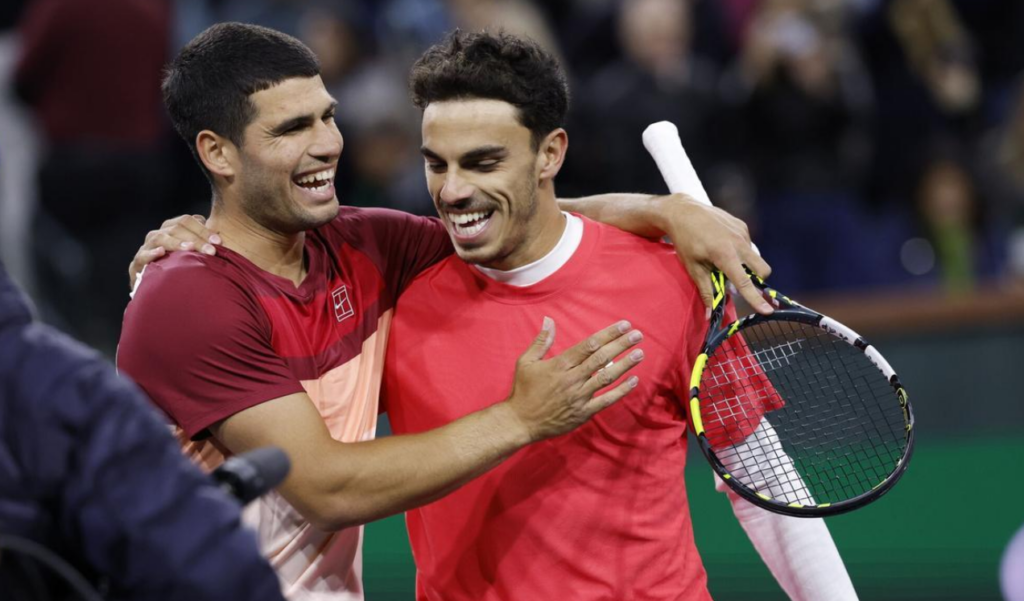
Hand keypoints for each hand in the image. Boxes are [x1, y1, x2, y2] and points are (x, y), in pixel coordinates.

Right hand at [128, 215, 219, 289]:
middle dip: (196, 239)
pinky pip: (142, 255)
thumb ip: (203, 241)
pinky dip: (151, 253)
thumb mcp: (191, 252)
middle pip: (177, 228)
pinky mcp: (138, 262)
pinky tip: (161, 252)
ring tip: (189, 248)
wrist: (154, 284)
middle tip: (211, 251)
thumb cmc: (178, 265)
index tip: (218, 242)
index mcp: (171, 228)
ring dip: (176, 242)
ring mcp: (147, 247)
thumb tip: (222, 237)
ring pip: (160, 238)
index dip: (203, 229)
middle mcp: (159, 234)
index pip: (187, 221)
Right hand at [503, 318, 643, 441]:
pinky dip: (621, 391)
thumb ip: (541, 341)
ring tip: (640, 353)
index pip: (589, 345)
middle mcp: (572, 379)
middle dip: (621, 345)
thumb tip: (548, 320)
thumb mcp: (526, 362)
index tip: (623, 325)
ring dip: (625, 365)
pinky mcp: (583, 412)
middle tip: (638, 335)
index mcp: (559, 364)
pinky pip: (606, 400)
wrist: (520, 422)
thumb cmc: (523, 390)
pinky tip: (634, 381)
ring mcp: (579, 396)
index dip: (608, 334)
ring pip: (607, 377)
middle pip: (602, 358)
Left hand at [657, 194, 772, 315]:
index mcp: (725, 254)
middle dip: (757, 280)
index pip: (744, 282)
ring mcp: (742, 232)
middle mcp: (738, 242)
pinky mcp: (742, 225)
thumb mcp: (693, 267)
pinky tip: (723, 245)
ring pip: (755, 257)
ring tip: (722, 260)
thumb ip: (706, 290)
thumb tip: (710, 315)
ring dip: (745, 265)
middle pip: (762, 270)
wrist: (682, 211)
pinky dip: (740, 252)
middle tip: (738, 282)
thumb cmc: (685, 241)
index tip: (767, 311)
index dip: (756, 299)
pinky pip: (748, 245)